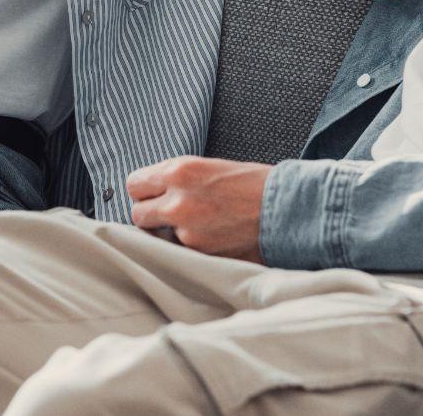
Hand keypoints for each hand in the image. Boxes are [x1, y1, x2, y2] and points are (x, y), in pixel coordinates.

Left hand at [126, 156, 269, 261]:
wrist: (288, 210)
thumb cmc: (254, 185)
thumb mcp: (210, 167)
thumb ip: (179, 179)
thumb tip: (155, 191)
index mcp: (180, 171)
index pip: (134, 184)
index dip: (144, 191)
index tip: (152, 195)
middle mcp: (178, 200)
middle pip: (137, 214)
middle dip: (151, 215)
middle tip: (168, 215)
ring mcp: (188, 232)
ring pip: (157, 237)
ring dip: (169, 234)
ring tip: (195, 228)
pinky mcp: (200, 255)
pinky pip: (180, 253)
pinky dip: (188, 250)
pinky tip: (209, 240)